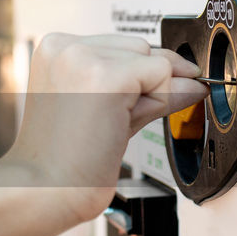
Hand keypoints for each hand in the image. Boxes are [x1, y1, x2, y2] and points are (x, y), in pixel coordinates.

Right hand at [2, 33, 206, 232]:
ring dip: (151, 94)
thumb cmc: (66, 161)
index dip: (139, 76)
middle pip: (141, 47)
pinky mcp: (107, 75)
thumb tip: (191, 81)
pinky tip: (122, 123)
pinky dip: (158, 101)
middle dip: (146, 84)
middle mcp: (66, 46)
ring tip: (111, 124)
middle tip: (117, 121)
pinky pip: (162, 75)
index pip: (122, 46)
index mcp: (56, 49)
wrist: (44, 190)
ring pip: (154, 59)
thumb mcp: (106, 111)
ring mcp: (84, 57)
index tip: (138, 99)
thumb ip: (144, 91)